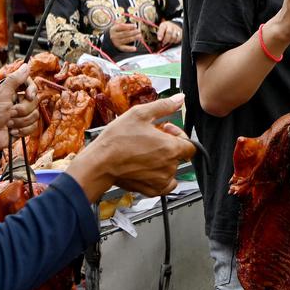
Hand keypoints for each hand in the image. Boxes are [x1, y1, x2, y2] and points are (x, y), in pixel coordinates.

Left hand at [0, 65, 39, 156]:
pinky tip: (11, 131)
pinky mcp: (23, 127)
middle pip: (34, 100)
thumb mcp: (0, 93)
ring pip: (35, 114)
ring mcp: (20, 114)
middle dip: (22, 109)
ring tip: (8, 123)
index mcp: (9, 90)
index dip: (32, 89)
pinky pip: (34, 126)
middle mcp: (16, 101)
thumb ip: (15, 79)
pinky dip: (22, 130)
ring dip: (20, 121)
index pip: (28, 84)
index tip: (29, 95)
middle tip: (9, 112)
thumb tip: (26, 66)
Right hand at [71, 94, 196, 199]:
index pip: (190, 145)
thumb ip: (164, 106)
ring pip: (171, 169)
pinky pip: (165, 184)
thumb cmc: (117, 140)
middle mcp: (169, 166)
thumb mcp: (140, 114)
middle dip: (168, 145)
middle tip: (150, 138)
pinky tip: (146, 167)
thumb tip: (180, 99)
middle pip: (179, 155)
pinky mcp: (152, 190)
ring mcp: (162, 180)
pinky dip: (159, 176)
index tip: (165, 130)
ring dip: (163, 160)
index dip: (179, 134)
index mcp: (171, 148)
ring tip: (144, 151)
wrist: (99, 163)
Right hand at [109, 21, 139, 52]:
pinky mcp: (119, 47)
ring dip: (134, 38)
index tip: (135, 26)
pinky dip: (130, 49)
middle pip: (125, 33)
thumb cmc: (116, 31)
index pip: (122, 27)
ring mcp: (116, 42)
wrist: (109, 40)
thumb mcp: (117, 26)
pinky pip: (125, 48)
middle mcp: (114, 36)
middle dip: (133, 32)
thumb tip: (131, 22)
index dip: (129, 26)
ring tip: (139, 36)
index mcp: (114, 29)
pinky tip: (135, 48)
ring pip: (127, 40)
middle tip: (139, 31)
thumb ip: (123, 23)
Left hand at [157, 20, 182, 46]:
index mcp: (164, 24)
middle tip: (163, 43)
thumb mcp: (161, 29)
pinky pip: (178, 38)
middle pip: (169, 32)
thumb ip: (159, 33)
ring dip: (170, 41)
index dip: (160, 34)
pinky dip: (175, 41)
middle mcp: (171, 26)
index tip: (159, 39)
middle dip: (165, 39)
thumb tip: (158, 40)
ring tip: (168, 42)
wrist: (174, 25)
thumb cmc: (166, 28)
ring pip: (174, 36)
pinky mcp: (180, 32)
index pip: (162, 28)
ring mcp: (176, 29)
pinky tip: (173, 41)